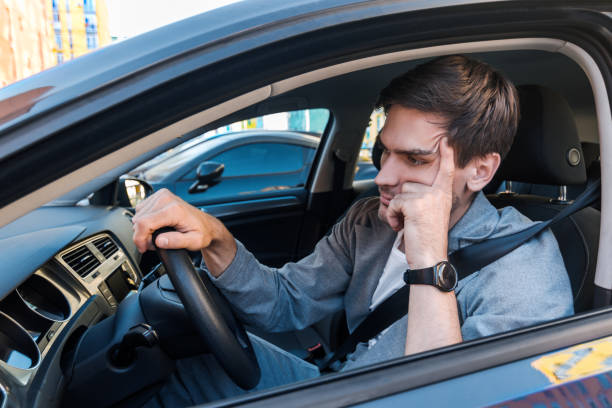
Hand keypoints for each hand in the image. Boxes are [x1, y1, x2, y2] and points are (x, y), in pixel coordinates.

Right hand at [132, 188, 219, 252]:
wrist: (206, 224)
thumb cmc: (201, 232)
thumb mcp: (194, 242)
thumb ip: (176, 242)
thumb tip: (159, 241)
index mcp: (174, 210)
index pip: (144, 223)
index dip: (139, 238)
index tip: (143, 248)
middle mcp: (166, 199)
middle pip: (139, 219)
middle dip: (142, 235)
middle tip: (154, 244)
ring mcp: (162, 195)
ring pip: (138, 214)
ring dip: (143, 228)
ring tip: (156, 235)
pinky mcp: (159, 196)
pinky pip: (142, 209)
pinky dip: (145, 220)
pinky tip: (155, 227)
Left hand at [385, 138, 454, 267]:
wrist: (430, 256)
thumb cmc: (427, 239)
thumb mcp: (430, 214)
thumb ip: (424, 199)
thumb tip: (405, 190)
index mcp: (444, 194)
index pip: (446, 171)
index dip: (446, 155)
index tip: (446, 140)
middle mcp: (438, 193)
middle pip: (409, 184)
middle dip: (403, 201)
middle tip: (411, 220)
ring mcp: (427, 197)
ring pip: (400, 193)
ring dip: (397, 210)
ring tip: (406, 224)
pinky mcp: (414, 203)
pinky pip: (394, 203)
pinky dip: (393, 216)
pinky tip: (401, 226)